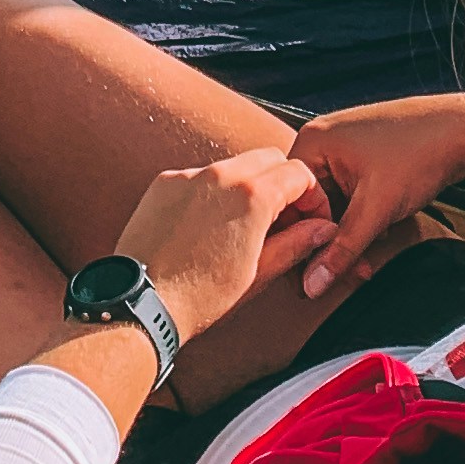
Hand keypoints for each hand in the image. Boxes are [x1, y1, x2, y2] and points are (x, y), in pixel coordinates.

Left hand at [114, 148, 334, 348]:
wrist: (142, 303)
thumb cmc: (200, 297)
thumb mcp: (258, 274)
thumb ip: (296, 243)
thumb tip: (322, 229)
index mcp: (251, 195)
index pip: (299, 174)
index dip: (313, 198)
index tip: (311, 220)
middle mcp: (220, 174)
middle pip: (269, 159)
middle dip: (284, 184)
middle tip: (284, 220)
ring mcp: (188, 175)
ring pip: (234, 165)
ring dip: (249, 187)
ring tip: (247, 228)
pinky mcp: (164, 182)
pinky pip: (201, 176)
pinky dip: (215, 192)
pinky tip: (211, 227)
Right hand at [288, 92, 464, 301]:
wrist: (464, 131)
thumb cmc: (419, 153)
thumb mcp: (376, 208)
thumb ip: (341, 249)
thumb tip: (311, 284)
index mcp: (312, 142)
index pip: (285, 203)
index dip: (298, 242)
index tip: (310, 275)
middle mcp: (321, 142)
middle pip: (308, 207)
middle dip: (328, 244)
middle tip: (346, 274)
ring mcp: (342, 150)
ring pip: (331, 208)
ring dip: (347, 237)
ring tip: (366, 261)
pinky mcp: (362, 159)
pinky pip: (348, 198)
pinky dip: (359, 221)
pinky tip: (376, 237)